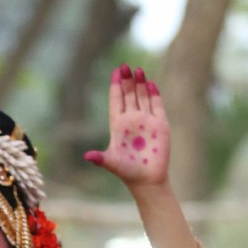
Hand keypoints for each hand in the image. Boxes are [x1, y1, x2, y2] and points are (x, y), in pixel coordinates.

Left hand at [84, 64, 169, 188]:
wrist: (147, 181)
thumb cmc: (128, 172)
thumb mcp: (112, 163)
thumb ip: (101, 158)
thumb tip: (87, 156)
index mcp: (118, 125)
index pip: (116, 100)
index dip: (116, 86)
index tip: (115, 71)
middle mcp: (132, 120)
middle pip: (129, 95)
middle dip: (127, 80)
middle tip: (124, 66)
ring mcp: (146, 121)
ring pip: (143, 97)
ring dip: (140, 84)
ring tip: (138, 70)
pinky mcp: (160, 125)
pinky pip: (157, 105)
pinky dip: (155, 95)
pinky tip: (151, 84)